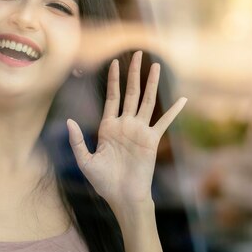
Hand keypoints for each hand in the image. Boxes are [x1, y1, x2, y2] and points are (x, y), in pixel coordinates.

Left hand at [67, 51, 186, 209]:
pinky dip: (173, 111)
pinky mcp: (152, 140)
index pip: (112, 97)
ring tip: (156, 65)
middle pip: (131, 92)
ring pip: (147, 101)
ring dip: (151, 83)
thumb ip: (78, 140)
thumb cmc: (103, 182)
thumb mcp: (85, 160)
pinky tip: (182, 99)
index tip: (114, 62)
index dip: (113, 79)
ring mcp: (140, 131)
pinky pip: (164, 122)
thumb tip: (69, 120)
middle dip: (134, 73)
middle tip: (137, 53)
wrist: (122, 197)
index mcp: (108, 127)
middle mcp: (125, 124)